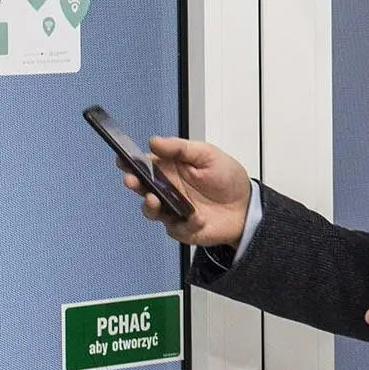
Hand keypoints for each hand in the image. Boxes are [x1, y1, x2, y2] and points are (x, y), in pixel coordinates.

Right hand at [123, 136, 250, 247]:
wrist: (246, 206)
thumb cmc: (226, 178)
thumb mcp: (208, 155)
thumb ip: (181, 149)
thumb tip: (153, 141)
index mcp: (169, 170)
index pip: (144, 165)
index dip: (130, 163)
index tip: (122, 160)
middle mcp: (166, 190)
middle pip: (142, 188)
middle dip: (134, 183)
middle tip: (132, 180)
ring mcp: (172, 210)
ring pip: (151, 211)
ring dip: (150, 206)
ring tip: (154, 200)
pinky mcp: (182, 228)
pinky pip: (177, 228)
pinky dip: (186, 223)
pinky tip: (198, 217)